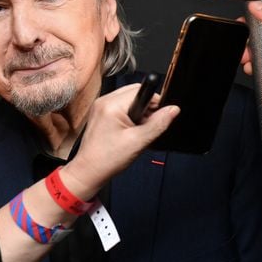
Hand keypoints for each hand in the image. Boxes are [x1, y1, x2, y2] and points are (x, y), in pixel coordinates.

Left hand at [62, 84, 178, 198]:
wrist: (89, 172)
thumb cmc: (107, 159)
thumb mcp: (139, 141)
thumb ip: (158, 123)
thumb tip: (173, 109)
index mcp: (111, 105)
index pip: (141, 90)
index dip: (154, 103)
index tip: (157, 117)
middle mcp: (104, 101)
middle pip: (134, 92)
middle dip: (146, 107)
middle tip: (146, 127)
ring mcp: (100, 106)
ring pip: (129, 99)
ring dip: (138, 112)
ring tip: (135, 131)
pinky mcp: (100, 113)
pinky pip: (121, 106)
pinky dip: (129, 116)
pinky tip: (128, 131)